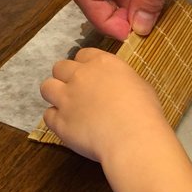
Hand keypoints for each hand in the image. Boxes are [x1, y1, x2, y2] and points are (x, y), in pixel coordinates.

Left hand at [40, 47, 167, 162]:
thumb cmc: (144, 111)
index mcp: (102, 63)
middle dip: (66, 77)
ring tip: (67, 106)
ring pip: (47, 87)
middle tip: (77, 91)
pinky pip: (48, 115)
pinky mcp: (59, 122)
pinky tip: (69, 126)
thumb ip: (121, 80)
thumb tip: (116, 87)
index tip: (91, 76)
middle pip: (60, 67)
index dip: (85, 65)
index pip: (83, 54)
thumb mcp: (140, 85)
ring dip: (55, 94)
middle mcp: (80, 76)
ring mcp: (66, 98)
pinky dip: (56, 120)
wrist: (132, 137)